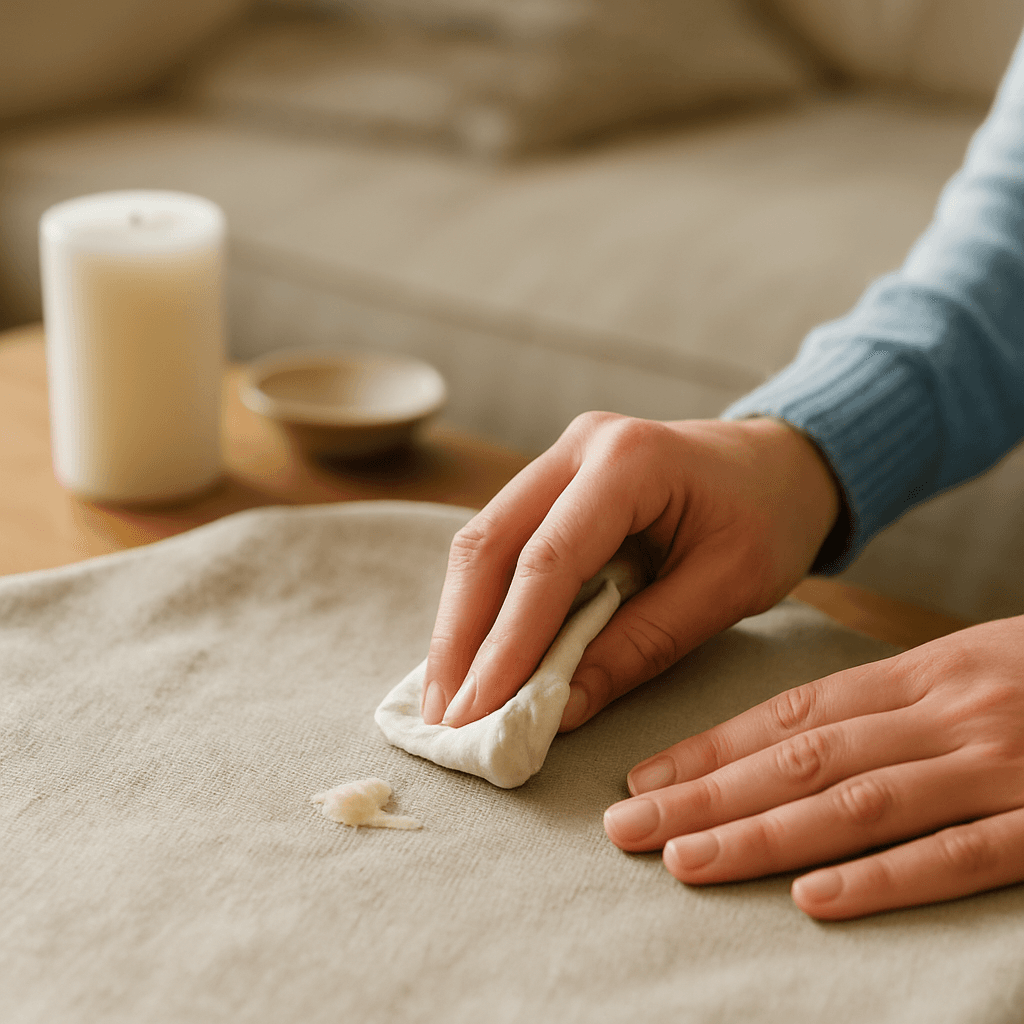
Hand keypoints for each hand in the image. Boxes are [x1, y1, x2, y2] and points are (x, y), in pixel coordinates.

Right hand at [422, 412, 838, 727]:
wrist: (781, 464)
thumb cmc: (770, 519)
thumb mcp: (727, 587)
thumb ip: (644, 645)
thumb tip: (561, 709)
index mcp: (629, 461)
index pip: (548, 558)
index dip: (507, 641)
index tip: (480, 712)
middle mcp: (577, 448)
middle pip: (490, 543)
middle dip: (460, 636)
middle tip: (445, 717)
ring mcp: (558, 461)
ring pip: (482, 544)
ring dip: (460, 625)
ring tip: (447, 701)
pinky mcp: (551, 486)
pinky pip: (502, 547)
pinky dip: (483, 607)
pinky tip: (471, 659)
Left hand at [604, 617, 1023, 919]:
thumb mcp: (977, 663)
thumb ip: (897, 700)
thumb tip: (798, 737)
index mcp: (927, 672)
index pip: (793, 712)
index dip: (712, 745)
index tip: (644, 776)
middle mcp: (949, 714)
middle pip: (802, 758)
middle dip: (706, 795)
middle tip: (625, 828)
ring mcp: (1002, 767)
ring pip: (859, 803)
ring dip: (764, 835)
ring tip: (683, 862)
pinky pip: (963, 852)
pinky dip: (886, 877)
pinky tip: (814, 899)